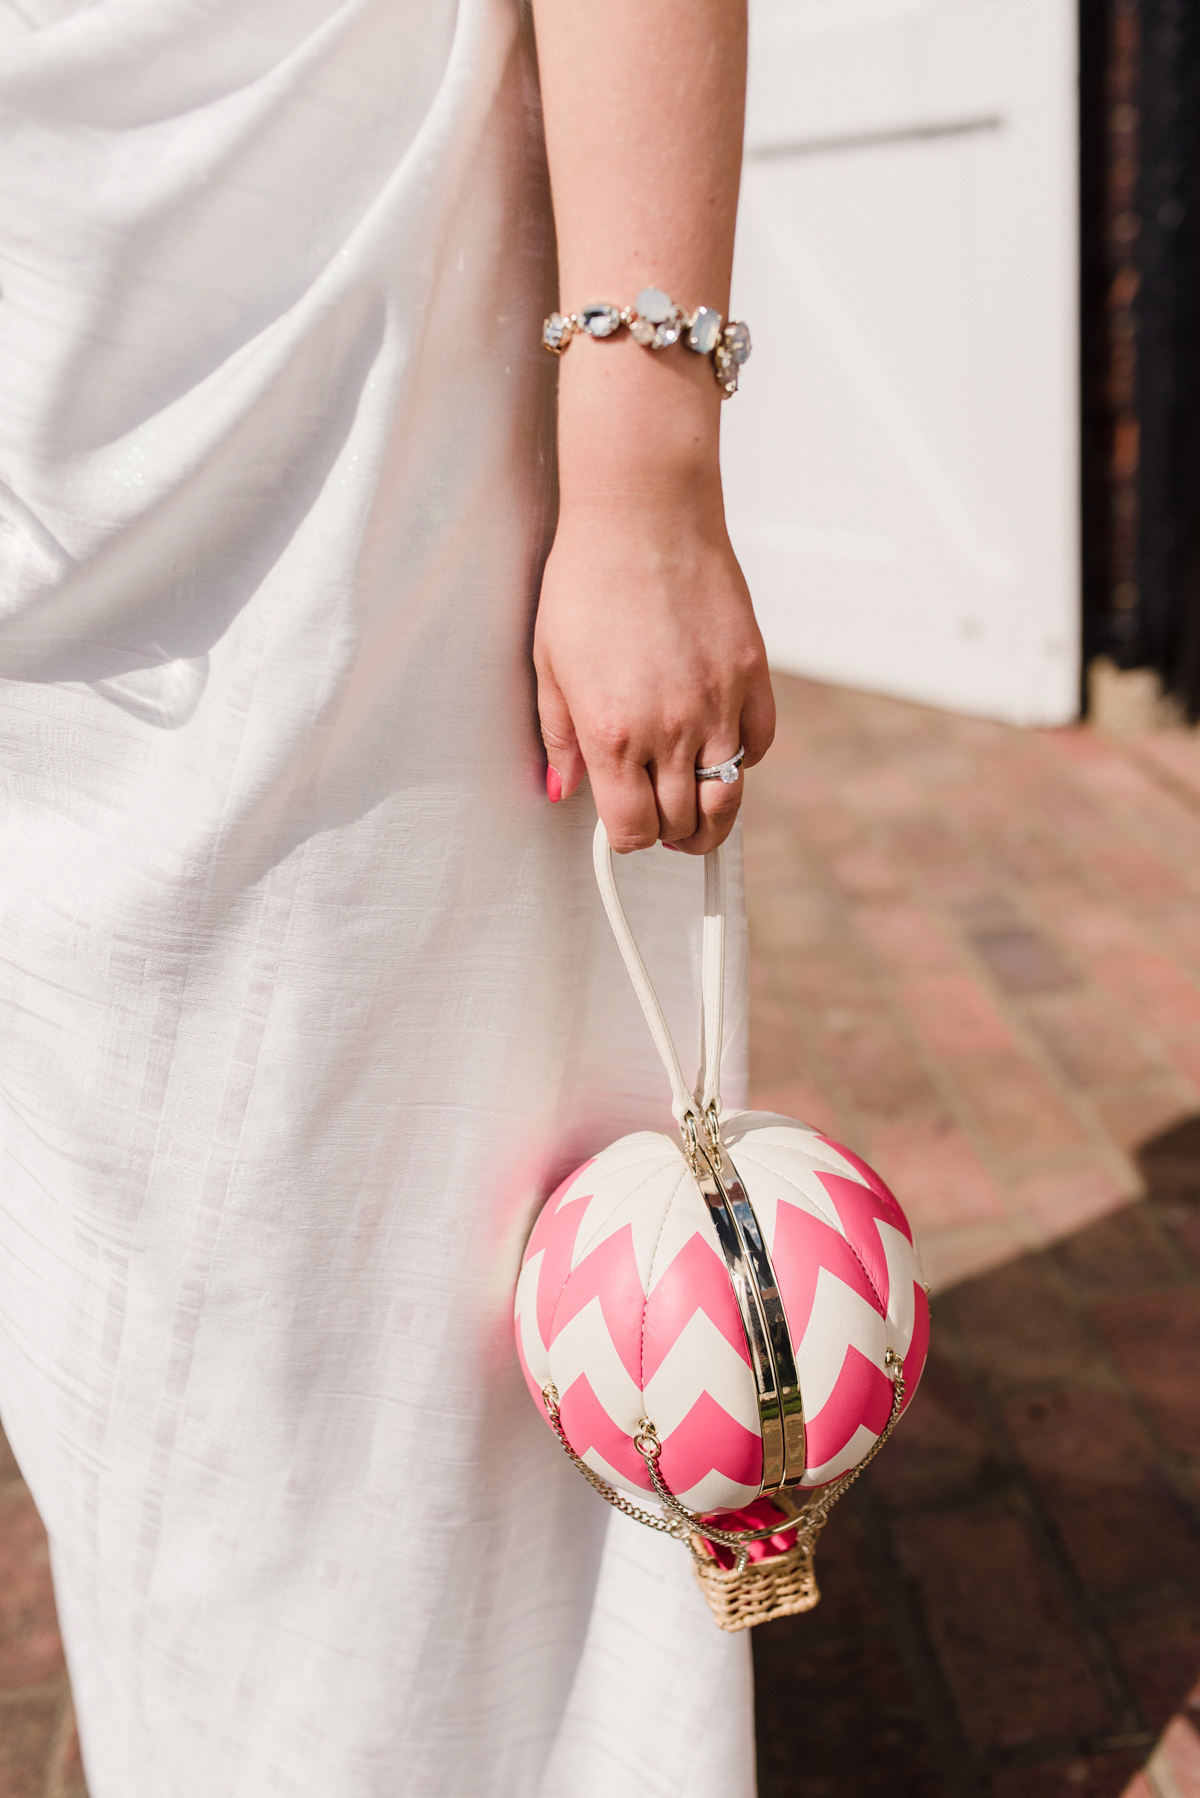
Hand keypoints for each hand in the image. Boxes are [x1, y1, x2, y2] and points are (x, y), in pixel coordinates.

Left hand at [534, 488, 774, 854]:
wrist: (643, 516)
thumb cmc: (586, 581)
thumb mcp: (550, 665)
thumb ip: (559, 737)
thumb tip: (563, 789)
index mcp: (612, 733)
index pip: (631, 830)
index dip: (625, 842)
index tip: (622, 831)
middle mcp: (670, 729)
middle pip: (682, 824)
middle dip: (667, 835)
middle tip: (660, 825)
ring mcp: (718, 704)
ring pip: (729, 798)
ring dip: (712, 816)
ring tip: (697, 814)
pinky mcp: (751, 675)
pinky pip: (757, 745)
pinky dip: (742, 759)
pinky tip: (720, 749)